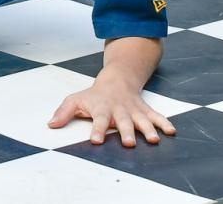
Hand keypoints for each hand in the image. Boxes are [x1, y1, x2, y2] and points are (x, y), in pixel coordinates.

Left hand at [48, 82, 175, 146]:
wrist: (117, 79)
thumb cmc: (94, 95)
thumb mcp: (75, 100)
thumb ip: (64, 112)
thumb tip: (51, 124)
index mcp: (102, 108)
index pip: (98, 120)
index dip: (97, 130)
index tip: (95, 140)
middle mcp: (119, 110)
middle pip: (123, 122)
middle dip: (126, 132)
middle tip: (128, 143)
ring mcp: (133, 110)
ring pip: (141, 120)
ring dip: (148, 129)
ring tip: (153, 140)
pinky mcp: (144, 110)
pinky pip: (156, 116)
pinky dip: (164, 123)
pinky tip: (171, 132)